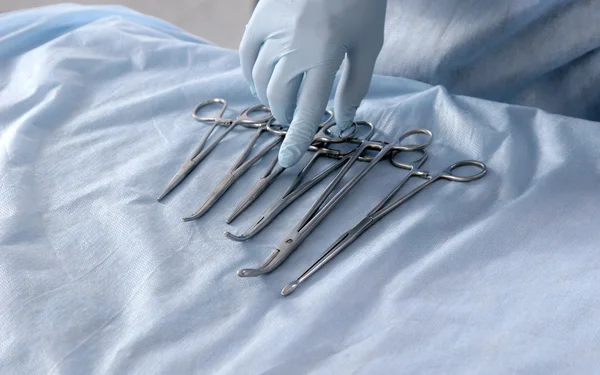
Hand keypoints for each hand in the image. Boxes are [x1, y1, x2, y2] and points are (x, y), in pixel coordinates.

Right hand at [240, 0, 386, 167]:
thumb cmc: (361, 2)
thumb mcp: (369, 44)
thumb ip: (355, 85)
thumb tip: (342, 121)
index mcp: (326, 55)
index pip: (307, 108)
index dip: (297, 137)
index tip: (287, 161)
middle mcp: (294, 46)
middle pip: (280, 97)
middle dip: (287, 116)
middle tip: (296, 119)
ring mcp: (272, 30)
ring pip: (260, 80)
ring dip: (271, 98)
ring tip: (283, 101)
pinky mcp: (258, 17)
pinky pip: (246, 57)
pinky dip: (252, 76)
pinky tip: (263, 80)